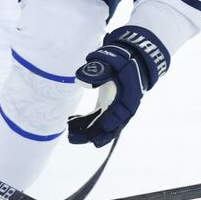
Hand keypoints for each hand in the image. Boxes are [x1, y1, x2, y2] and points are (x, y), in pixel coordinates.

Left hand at [67, 26, 168, 147]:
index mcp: (130, 94)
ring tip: (70, 135)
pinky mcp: (106, 108)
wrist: (126, 59)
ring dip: (88, 132)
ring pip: (103, 126)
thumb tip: (80, 80)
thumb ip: (99, 69)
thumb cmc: (119, 59)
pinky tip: (70, 122)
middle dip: (98, 134)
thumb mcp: (112, 61)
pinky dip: (85, 124)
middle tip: (83, 140)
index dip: (115, 120)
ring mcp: (114, 109)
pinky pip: (96, 120)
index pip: (124, 111)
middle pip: (113, 125)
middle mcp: (124, 106)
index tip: (104, 127)